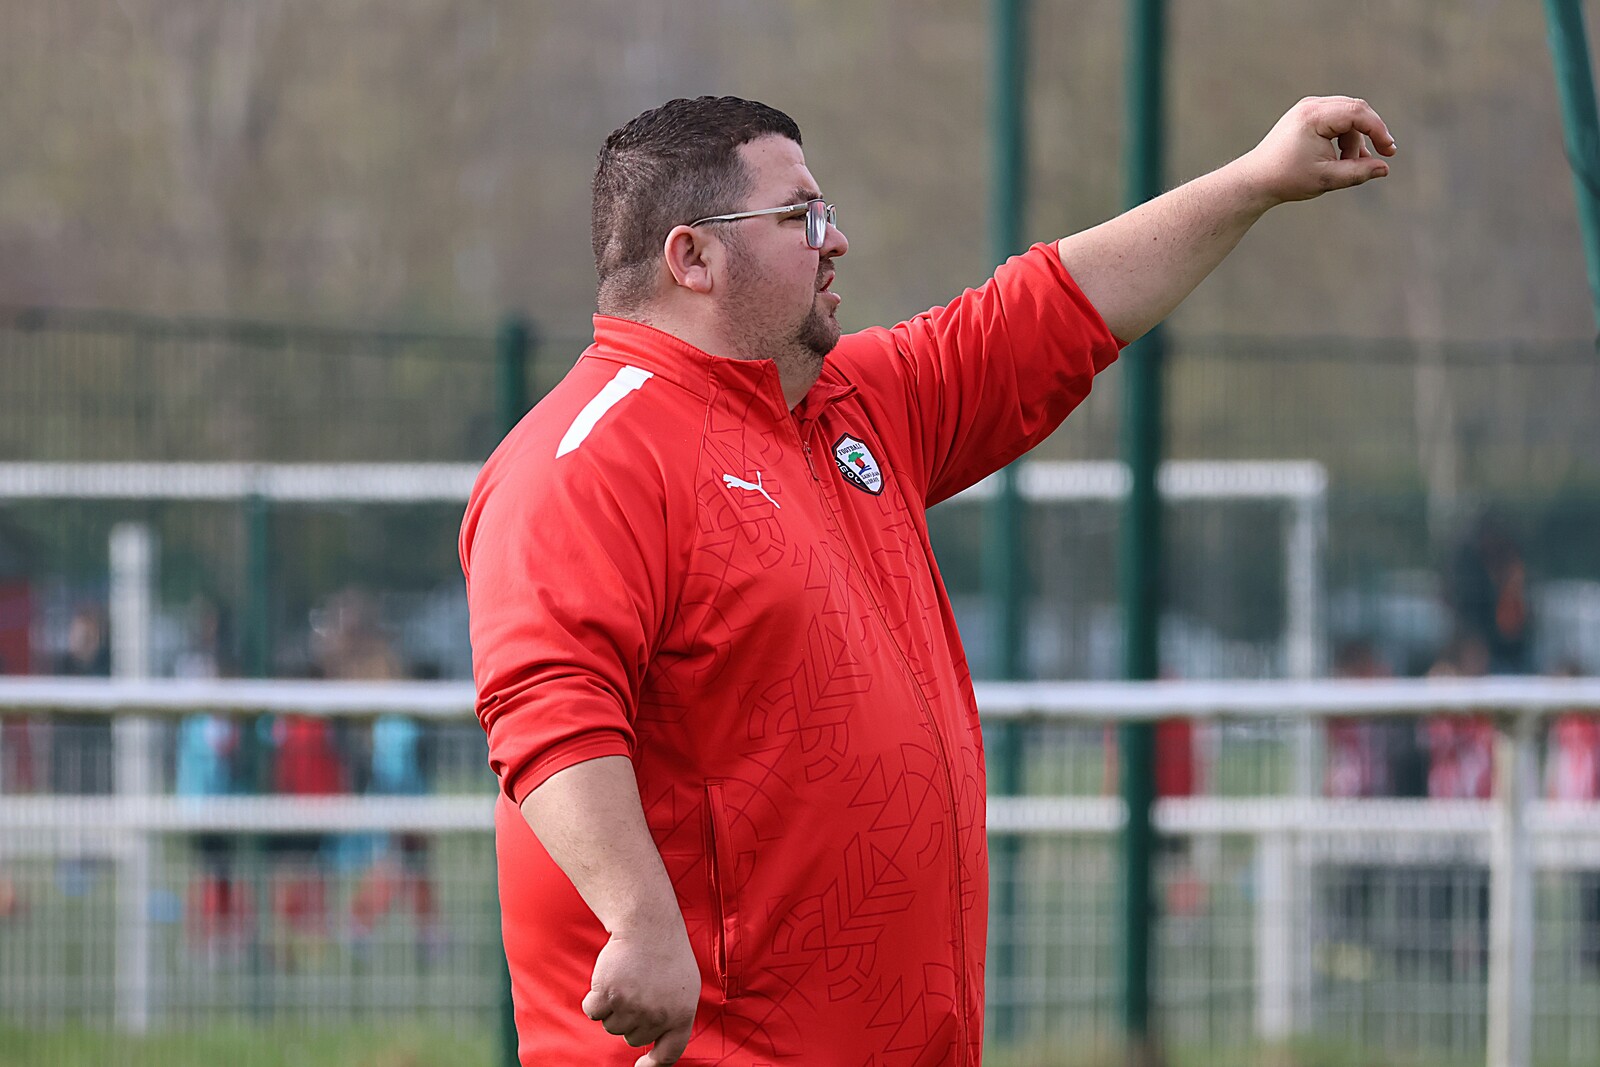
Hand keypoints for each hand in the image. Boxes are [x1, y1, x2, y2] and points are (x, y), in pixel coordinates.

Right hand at [581, 921, 700, 1066]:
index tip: (641, 1066)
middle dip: (631, 1018)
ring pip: (611, 1026)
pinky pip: (593, 1012)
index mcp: (682, 1014)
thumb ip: (673, 1016)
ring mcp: (633, 1006)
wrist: (648, 925)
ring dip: (613, 1007)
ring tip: (627, 980)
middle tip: (638, 988)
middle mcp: (658, 1015)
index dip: (653, 1065)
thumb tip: (657, 1046)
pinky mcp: (609, 995)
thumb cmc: (666, 954)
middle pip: (631, 1037)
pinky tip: (608, 978)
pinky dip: (595, 999)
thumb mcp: (685, 987)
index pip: (669, 1053)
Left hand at [1237, 96, 1397, 205]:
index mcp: (1314, 116)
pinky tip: (1347, 159)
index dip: (1378, 130)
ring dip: (1354, 141)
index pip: (1358, 112)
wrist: (1256, 179)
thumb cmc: (1287, 179)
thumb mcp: (1326, 179)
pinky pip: (1336, 122)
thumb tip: (1384, 168)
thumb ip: (1358, 172)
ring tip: (1349, 166)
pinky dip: (1344, 138)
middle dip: (1371, 134)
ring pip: (1347, 118)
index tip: (1389, 151)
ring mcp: (1308, 109)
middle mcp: (1311, 106)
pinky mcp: (1307, 117)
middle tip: (1384, 155)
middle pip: (1355, 111)